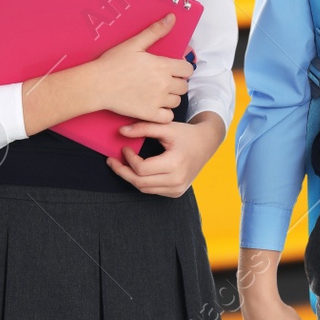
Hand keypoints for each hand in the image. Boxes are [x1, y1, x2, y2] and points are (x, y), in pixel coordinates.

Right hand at [91, 13, 193, 121]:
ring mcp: (157, 100)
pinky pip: (168, 117)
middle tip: (163, 81)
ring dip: (170, 98)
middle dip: (177, 83)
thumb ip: (155, 31)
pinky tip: (155, 106)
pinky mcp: (149, 113)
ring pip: (177, 101)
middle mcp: (164, 83)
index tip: (173, 70)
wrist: (96, 84)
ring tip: (158, 93)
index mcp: (163, 65)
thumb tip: (172, 17)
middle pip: (184, 86)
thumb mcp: (134, 44)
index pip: (187, 69)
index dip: (182, 69)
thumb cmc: (112, 63)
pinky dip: (164, 113)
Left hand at [105, 112, 225, 196]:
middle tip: (112, 161)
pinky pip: (152, 190)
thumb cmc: (186, 134)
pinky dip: (143, 182)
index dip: (128, 159)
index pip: (141, 168)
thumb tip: (121, 131)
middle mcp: (177, 180)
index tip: (124, 148)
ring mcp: (177, 189)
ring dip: (131, 177)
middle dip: (122, 171)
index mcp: (175, 164)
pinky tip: (139, 171)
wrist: (206, 143)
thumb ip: (143, 128)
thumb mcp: (166, 127)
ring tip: (123, 165)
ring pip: (144, 188)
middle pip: (139, 182)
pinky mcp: (176, 192)